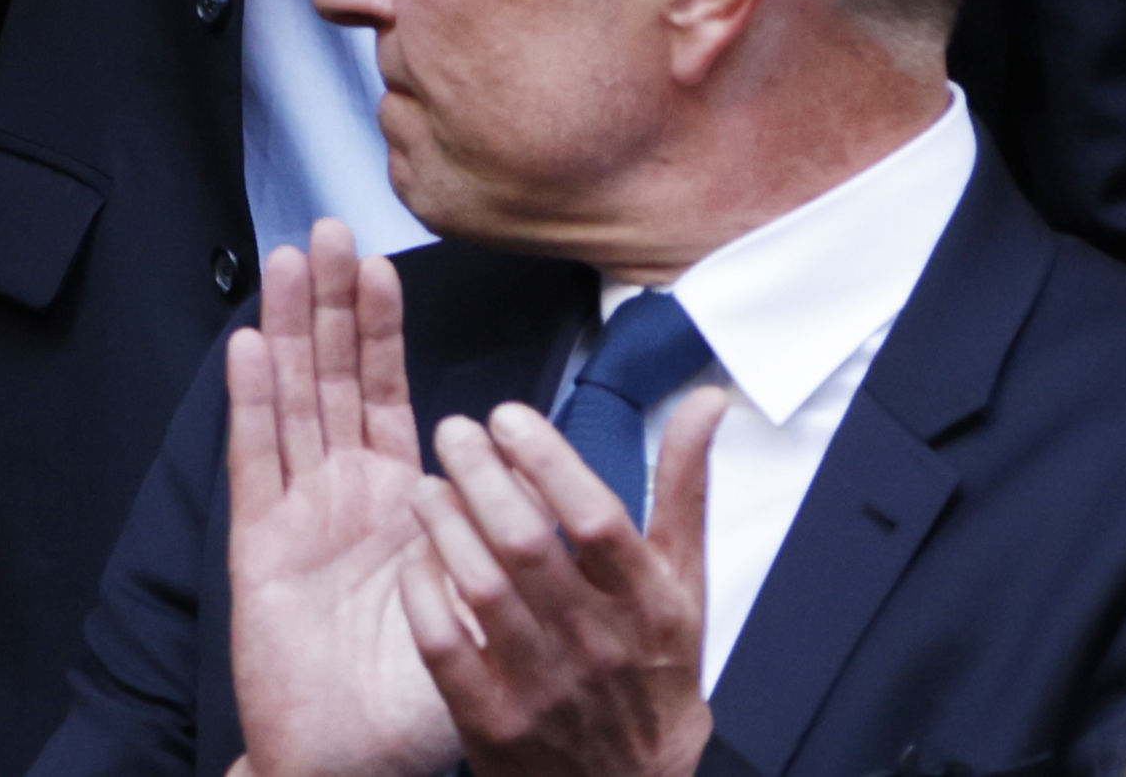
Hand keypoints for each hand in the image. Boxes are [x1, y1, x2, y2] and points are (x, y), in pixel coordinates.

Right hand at [228, 224, 458, 776]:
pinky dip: (251, 403)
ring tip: (290, 259)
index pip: (386, 392)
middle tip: (330, 229)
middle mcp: (341, 495)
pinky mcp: (260, 548)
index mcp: (398, 500)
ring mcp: (297, 515)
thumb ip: (513, 541)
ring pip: (292, 401)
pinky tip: (247, 348)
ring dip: (289, 329)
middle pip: (330, 378)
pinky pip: (255, 463)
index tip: (381, 263)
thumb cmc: (421, 695)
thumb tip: (554, 485)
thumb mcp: (489, 602)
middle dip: (330, 303)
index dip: (379, 329)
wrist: (356, 761)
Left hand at [407, 393, 718, 776]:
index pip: (595, 517)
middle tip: (455, 432)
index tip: (509, 418)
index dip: (548, 460)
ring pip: (480, 588)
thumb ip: (685, 486)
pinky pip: (444, 647)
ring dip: (446, 526)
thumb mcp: (687, 583)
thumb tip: (706, 402)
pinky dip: (424, 594)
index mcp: (648, 602)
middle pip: (527, 544)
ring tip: (429, 487)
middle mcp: (596, 642)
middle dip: (481, 475)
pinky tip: (419, 558)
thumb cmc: (657, 673)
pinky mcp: (493, 723)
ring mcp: (541, 686)